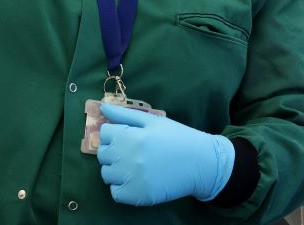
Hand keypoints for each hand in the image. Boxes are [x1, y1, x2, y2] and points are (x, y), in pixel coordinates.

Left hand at [97, 103, 234, 206]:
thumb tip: (102, 107)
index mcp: (132, 135)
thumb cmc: (177, 137)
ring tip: (133, 167)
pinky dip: (121, 188)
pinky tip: (134, 181)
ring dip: (115, 170)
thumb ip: (124, 114)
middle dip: (112, 151)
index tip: (126, 137)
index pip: (104, 133)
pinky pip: (115, 193)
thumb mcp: (153, 121)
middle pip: (102, 154)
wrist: (201, 163)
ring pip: (106, 174)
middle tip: (130, 152)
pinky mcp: (138, 196)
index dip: (114, 133)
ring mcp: (133, 178)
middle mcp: (129, 156)